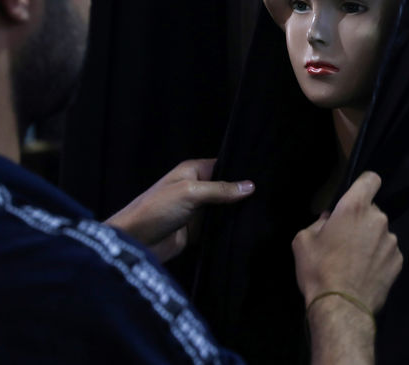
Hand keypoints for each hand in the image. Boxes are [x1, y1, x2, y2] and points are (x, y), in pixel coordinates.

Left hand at [105, 159, 254, 261]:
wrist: (136, 242)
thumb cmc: (157, 208)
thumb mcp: (190, 192)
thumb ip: (220, 190)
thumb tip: (251, 186)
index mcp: (192, 171)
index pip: (223, 165)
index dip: (241, 170)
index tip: (266, 174)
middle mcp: (197, 187)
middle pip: (226, 188)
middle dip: (243, 192)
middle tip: (272, 195)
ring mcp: (197, 210)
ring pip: (224, 208)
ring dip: (238, 212)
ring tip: (266, 211)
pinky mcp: (197, 230)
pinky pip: (218, 227)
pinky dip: (229, 228)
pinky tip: (250, 228)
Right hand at [292, 171, 401, 364]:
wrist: (341, 307)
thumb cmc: (318, 269)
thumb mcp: (303, 240)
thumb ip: (318, 222)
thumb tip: (329, 220)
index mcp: (354, 207)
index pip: (371, 179)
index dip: (364, 184)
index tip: (355, 196)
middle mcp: (378, 219)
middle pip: (372, 210)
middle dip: (360, 220)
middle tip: (344, 239)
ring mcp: (391, 241)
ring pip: (380, 232)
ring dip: (370, 240)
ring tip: (354, 261)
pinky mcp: (398, 261)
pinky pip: (387, 252)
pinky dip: (378, 257)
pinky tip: (365, 272)